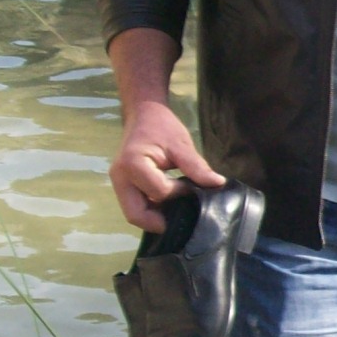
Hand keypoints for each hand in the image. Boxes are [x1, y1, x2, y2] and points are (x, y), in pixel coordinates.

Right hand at [108, 100, 224, 232]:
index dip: (179, 193)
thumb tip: (218, 183)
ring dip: (155, 216)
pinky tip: (167, 204)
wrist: (143, 115)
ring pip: (134, 214)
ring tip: (175, 208)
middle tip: (182, 216)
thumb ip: (197, 167)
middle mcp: (120, 177)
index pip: (159, 192)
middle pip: (136, 214)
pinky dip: (151, 210)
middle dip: (160, 221)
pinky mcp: (123, 186)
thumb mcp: (181, 144)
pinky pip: (135, 206)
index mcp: (133, 164)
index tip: (191, 186)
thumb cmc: (161, 127)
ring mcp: (118, 183)